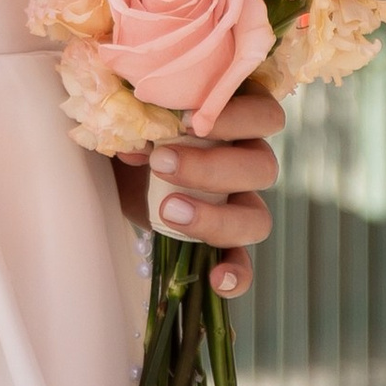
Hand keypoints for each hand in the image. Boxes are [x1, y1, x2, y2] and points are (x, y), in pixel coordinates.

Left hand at [117, 84, 281, 298]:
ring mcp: (242, 202)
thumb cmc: (136, 118)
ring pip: (257, 218)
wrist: (121, 162)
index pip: (264, 113)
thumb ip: (140, 105)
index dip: (234, 118)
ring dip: (216, 219)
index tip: (184, 122)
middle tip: (160, 164)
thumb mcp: (135, 105)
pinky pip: (243, 261)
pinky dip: (236, 273)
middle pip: (263, 168)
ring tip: (169, 211)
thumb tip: (138, 134)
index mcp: (239, 114)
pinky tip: (215, 280)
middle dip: (211, 169)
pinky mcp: (222, 240)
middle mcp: (250, 157)